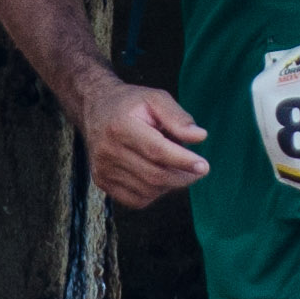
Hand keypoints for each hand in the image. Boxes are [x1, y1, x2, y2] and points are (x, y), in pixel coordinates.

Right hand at [77, 78, 208, 208]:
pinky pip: (136, 200)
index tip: (204, 166)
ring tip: (176, 167)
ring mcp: (102, 169)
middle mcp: (107, 151)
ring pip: (148, 191)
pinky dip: (155, 193)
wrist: (95, 109)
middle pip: (154, 175)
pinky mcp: (101, 182)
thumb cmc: (131, 104)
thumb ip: (178, 117)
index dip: (182, 161)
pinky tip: (160, 177)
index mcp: (120, 126)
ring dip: (170, 184)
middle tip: (199, 170)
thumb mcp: (156, 98)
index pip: (156, 151)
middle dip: (183, 177)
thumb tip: (200, 137)